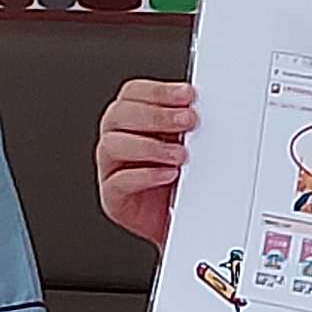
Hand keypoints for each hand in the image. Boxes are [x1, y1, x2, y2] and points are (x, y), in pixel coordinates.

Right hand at [97, 79, 195, 248]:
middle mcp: (117, 139)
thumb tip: (200, 106)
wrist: (184, 221)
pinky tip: (168, 174)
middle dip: (156, 115)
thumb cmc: (182, 179)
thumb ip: (187, 124)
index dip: (158, 90)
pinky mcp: (113, 197)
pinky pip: (119, 182)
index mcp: (132, 120)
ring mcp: (111, 167)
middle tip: (187, 120)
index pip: (133, 93)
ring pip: (113, 145)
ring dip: (150, 146)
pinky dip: (145, 176)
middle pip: (119, 114)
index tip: (187, 95)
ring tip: (180, 154)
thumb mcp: (188, 145)